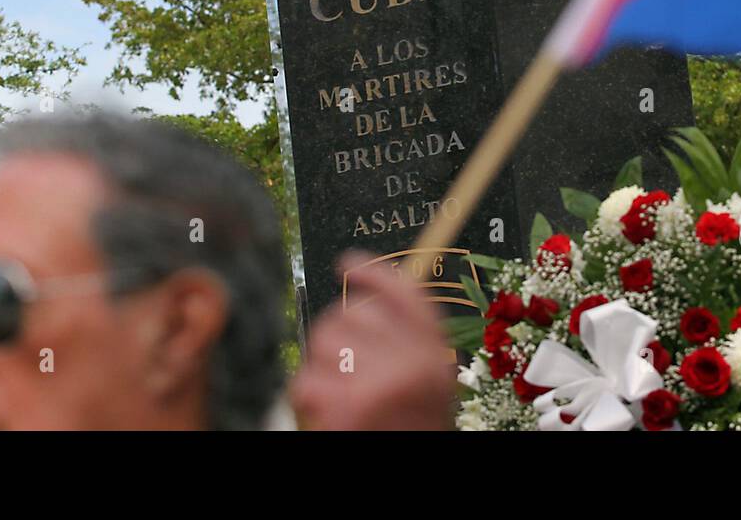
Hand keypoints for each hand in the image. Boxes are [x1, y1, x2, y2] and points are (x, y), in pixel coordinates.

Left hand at [289, 252, 456, 429]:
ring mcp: (381, 383)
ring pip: (323, 342)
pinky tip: (327, 412)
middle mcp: (414, 361)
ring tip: (338, 392)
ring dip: (320, 366)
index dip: (373, 273)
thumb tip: (362, 302)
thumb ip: (406, 342)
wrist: (414, 477)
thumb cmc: (408, 425)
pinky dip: (307, 397)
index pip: (405, 293)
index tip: (346, 263)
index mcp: (435, 352)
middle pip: (352, 313)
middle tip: (345, 366)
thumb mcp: (424, 380)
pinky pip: (305, 381)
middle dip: (336, 335)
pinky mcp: (348, 407)